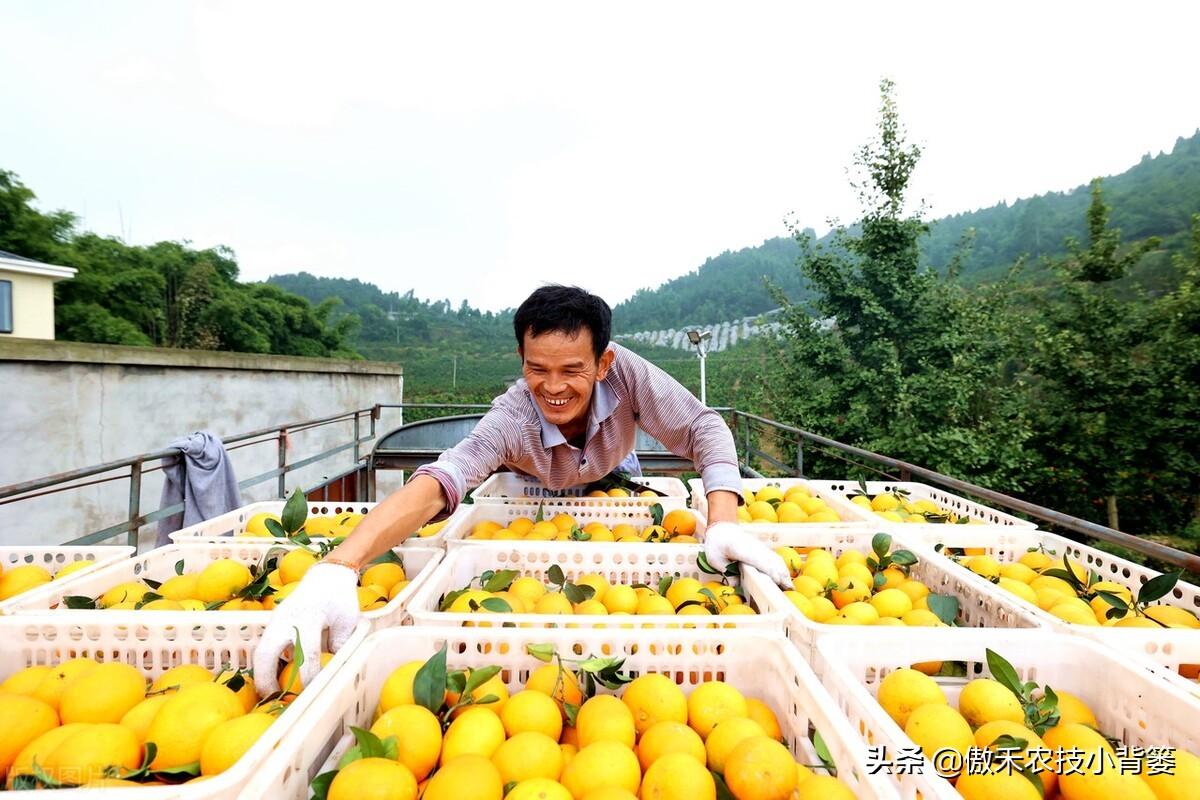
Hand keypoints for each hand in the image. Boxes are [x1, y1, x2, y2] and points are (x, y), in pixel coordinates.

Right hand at [253, 562, 359, 695]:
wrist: (327, 574)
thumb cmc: (339, 598)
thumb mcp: (347, 620)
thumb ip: (340, 644)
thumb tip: (333, 671)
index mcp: (308, 618)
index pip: (306, 654)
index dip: (308, 676)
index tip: (311, 692)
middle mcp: (286, 620)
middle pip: (266, 654)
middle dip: (266, 679)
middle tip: (273, 699)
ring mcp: (275, 620)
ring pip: (260, 650)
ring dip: (262, 672)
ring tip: (270, 693)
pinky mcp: (272, 622)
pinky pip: (264, 644)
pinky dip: (265, 662)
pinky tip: (273, 677)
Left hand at [703, 521, 792, 588]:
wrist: (722, 528)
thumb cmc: (716, 544)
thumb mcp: (715, 559)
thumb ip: (726, 572)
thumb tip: (735, 586)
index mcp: (742, 549)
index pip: (759, 561)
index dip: (769, 570)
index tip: (777, 581)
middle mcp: (754, 548)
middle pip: (771, 561)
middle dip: (781, 575)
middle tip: (790, 590)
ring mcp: (759, 548)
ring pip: (775, 559)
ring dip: (784, 572)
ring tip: (790, 587)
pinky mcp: (761, 549)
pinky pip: (774, 558)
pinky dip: (781, 567)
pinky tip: (785, 577)